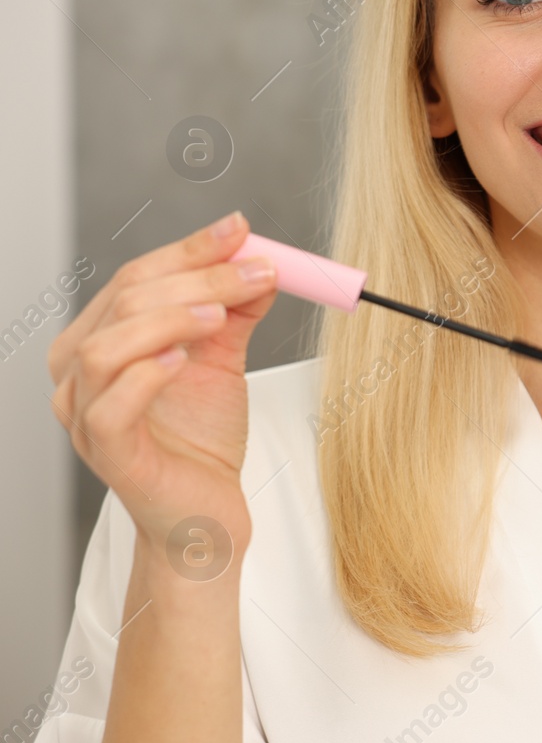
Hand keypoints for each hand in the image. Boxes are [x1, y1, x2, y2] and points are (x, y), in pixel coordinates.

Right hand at [47, 212, 277, 558]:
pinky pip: (109, 407)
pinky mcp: (107, 453)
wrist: (206, 512)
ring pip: (107, 346)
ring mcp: (86, 414)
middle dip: (197, 278)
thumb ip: (235, 311)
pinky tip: (182, 361)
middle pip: (126, 302)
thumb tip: (259, 262)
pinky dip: (145, 375)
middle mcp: (81, 372)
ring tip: (220, 316)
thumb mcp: (221, 360)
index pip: (136, 276)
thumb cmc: (200, 439)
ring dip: (169, 319)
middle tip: (256, 272)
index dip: (190, 249)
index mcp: (102, 338)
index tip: (241, 230)